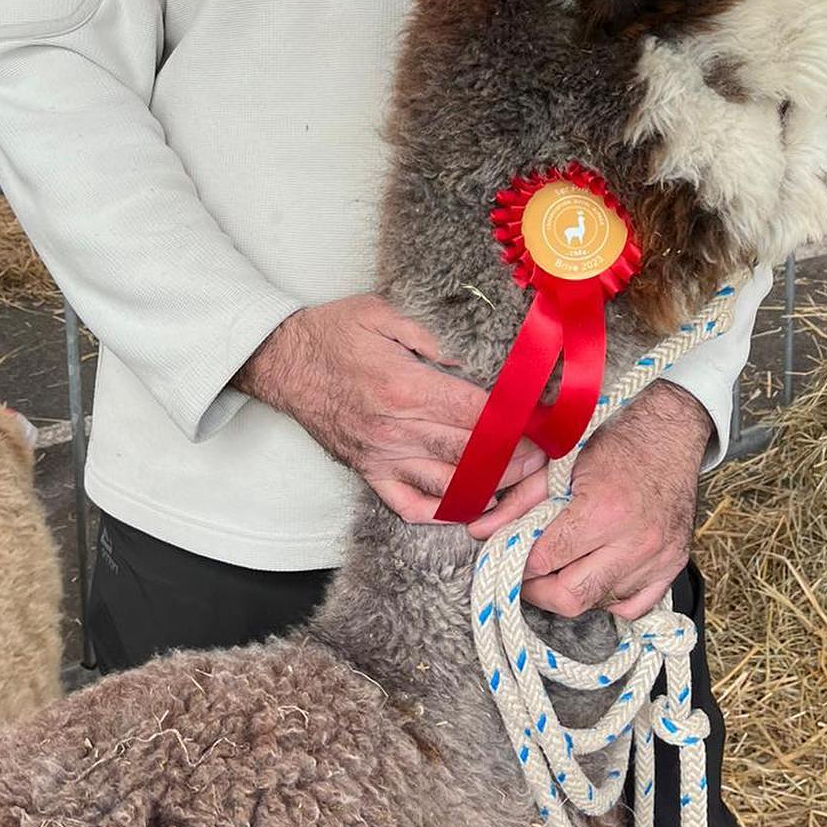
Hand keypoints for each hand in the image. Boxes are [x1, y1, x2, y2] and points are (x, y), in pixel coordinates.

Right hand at [235, 294, 544, 523]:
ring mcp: (381, 456)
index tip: (540, 425)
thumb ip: (429, 338)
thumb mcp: (382, 313)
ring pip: (445, 485)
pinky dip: (440, 513)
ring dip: (488, 489)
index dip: (513, 423)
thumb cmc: (333, 331)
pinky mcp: (368, 471)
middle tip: (544, 459)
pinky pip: (408, 505)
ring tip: (519, 484)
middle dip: (513, 459)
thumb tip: (466, 363)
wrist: (283, 360)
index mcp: (405, 387)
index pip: (473, 414)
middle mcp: (396, 429)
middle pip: (468, 454)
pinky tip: (467, 507)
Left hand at [466, 381, 711, 619]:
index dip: (520, 561)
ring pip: (601, 603)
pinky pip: (634, 607)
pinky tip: (597, 573)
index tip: (511, 554)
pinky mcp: (674, 565)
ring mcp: (658, 558)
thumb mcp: (561, 462)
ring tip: (565, 564)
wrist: (669, 432)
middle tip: (529, 574)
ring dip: (575, 589)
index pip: (545, 560)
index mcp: (603, 509)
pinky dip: (610, 598)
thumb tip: (479, 530)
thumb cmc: (613, 440)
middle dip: (541, 590)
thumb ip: (519, 500)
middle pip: (572, 596)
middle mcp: (634, 540)